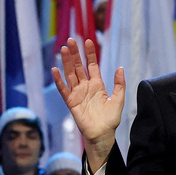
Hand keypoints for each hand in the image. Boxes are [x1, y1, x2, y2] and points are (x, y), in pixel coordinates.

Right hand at [51, 37, 125, 170]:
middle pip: (78, 67)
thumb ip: (119, 84)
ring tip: (64, 50)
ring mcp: (77, 93)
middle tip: (71, 40)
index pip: (92, 65)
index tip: (88, 41)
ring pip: (70, 74)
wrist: (103, 134)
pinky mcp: (71, 102)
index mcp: (97, 85)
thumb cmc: (111, 119)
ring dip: (66, 62)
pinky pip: (63, 90)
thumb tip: (120, 67)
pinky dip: (59, 81)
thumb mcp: (118, 99)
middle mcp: (86, 87)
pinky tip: (55, 70)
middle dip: (75, 54)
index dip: (90, 54)